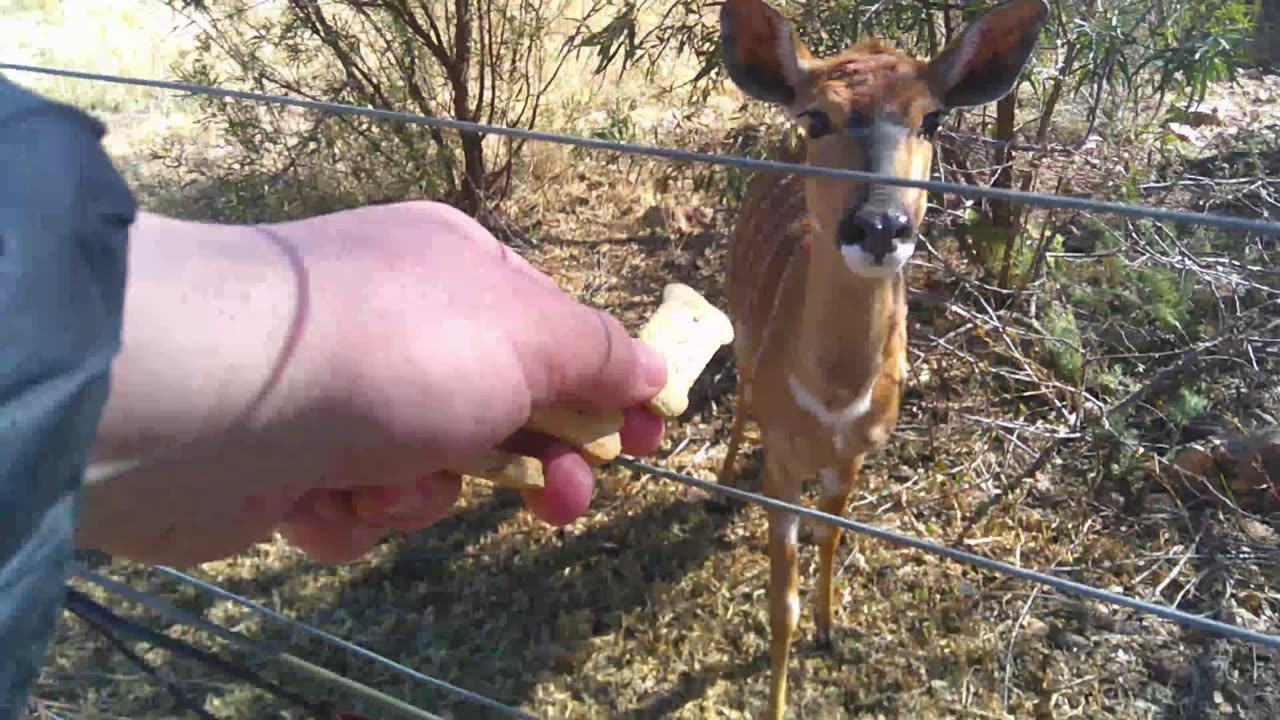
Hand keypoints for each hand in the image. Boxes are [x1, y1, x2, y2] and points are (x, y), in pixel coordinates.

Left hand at [82, 202, 666, 565]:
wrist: (209, 395)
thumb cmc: (394, 348)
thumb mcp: (526, 335)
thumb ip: (598, 354)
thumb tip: (655, 368)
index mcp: (459, 270)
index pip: (556, 330)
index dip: (606, 387)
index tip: (649, 442)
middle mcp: (401, 323)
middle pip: (500, 408)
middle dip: (532, 462)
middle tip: (557, 503)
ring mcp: (341, 392)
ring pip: (430, 468)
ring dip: (422, 489)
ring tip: (386, 479)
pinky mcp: (288, 457)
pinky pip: (358, 503)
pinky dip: (353, 512)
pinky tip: (322, 497)